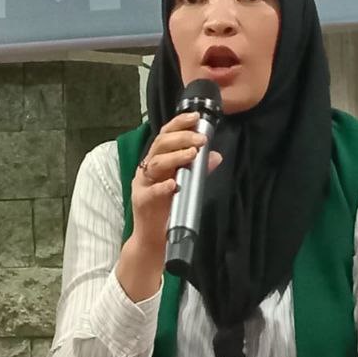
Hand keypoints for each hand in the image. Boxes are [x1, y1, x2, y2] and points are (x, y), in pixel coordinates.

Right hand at [115, 112, 221, 301]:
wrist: (153, 240)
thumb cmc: (168, 209)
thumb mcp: (184, 186)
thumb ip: (198, 170)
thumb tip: (215, 156)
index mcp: (157, 161)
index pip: (165, 135)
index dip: (179, 124)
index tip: (195, 117)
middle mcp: (147, 169)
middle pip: (160, 145)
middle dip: (181, 138)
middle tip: (200, 139)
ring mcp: (143, 185)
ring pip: (155, 163)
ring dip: (174, 157)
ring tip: (192, 155)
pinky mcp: (142, 202)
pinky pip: (151, 191)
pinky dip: (163, 186)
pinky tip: (174, 184)